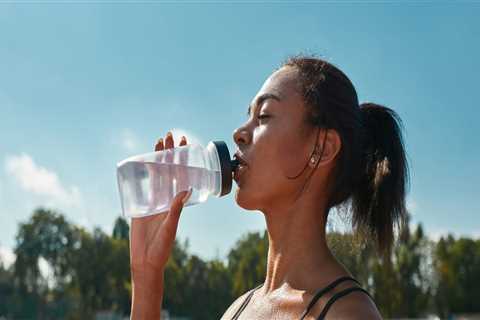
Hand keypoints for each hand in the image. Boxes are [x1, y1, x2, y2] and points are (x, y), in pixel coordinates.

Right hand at [130, 132, 191, 274]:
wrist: (145, 262)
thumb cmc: (161, 248)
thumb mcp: (170, 227)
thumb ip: (176, 210)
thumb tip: (187, 189)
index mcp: (176, 202)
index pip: (181, 175)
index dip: (182, 160)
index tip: (185, 145)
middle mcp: (165, 198)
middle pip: (168, 170)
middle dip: (170, 153)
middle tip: (170, 135)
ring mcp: (152, 200)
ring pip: (155, 174)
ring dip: (157, 158)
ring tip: (158, 142)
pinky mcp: (138, 205)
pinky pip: (140, 186)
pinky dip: (140, 174)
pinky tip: (141, 161)